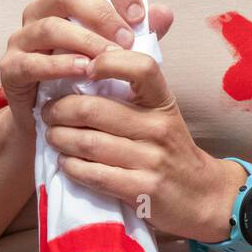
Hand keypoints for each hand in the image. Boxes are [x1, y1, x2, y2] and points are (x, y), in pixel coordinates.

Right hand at [0, 0, 173, 137]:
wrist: (58, 122)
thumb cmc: (90, 80)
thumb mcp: (120, 55)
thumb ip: (142, 34)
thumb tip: (165, 13)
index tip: (140, 15)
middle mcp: (42, 11)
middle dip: (102, 14)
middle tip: (128, 40)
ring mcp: (22, 38)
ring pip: (49, 26)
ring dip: (84, 41)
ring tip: (109, 59)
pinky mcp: (11, 68)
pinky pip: (31, 61)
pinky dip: (59, 65)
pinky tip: (83, 72)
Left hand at [40, 44, 243, 243]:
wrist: (203, 196)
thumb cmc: (172, 148)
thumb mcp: (163, 112)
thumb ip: (134, 88)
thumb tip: (92, 56)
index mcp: (163, 102)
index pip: (141, 67)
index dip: (108, 61)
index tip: (84, 68)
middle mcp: (158, 127)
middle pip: (94, 109)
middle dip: (60, 110)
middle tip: (48, 112)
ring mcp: (151, 160)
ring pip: (88, 143)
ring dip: (59, 139)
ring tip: (52, 136)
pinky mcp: (142, 190)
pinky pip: (93, 174)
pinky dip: (71, 167)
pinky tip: (66, 162)